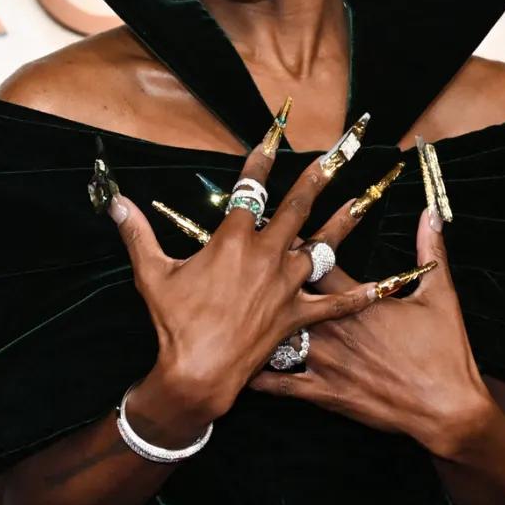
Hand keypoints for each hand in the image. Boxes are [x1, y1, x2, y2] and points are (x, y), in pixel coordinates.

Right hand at [104, 111, 381, 422]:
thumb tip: (115, 202)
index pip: (250, 188)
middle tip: (343, 148)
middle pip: (299, 205)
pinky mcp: (298, 315)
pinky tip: (390, 284)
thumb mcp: (152, 273)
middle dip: (322, 173)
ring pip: (325, 244)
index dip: (262, 157)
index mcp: (233, 240)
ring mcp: (286, 285)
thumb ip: (137, 233)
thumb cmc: (174, 323)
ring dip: (349, 218)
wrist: (198, 373)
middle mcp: (266, 255)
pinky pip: (336, 303)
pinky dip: (364, 294)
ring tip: (371, 194)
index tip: (275, 131)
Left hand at [248, 204, 491, 452]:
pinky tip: (232, 368)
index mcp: (357, 299)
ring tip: (221, 308)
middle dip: (261, 273)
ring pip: (274, 337)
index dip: (295, 239)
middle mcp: (332, 326)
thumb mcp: (440, 295)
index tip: (275, 222)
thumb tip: (430, 212)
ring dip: (250, 323)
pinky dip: (255, 375)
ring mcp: (324, 360)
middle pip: (286, 292)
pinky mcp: (322, 392)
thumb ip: (431, 250)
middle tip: (234, 258)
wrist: (444, 409)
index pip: (317, 258)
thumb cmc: (445, 353)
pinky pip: (278, 384)